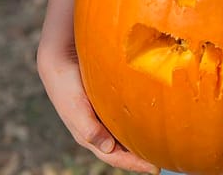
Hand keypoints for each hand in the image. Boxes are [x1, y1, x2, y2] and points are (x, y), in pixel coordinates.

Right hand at [37, 38, 157, 173]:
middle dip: (141, 156)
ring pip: (124, 133)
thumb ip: (90, 130)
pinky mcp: (107, 100)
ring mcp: (102, 115)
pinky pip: (124, 115)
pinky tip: (149, 117)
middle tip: (163, 158)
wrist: (58, 59)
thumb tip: (107, 148)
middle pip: (122, 148)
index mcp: (89, 136)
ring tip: (160, 142)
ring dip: (140, 139)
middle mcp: (97, 129)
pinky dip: (136, 120)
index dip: (134, 165)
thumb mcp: (75, 109)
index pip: (115, 157)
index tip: (155, 169)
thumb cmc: (65, 85)